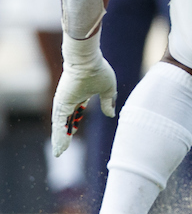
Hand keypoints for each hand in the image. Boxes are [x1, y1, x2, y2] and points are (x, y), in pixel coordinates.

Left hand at [51, 34, 117, 155]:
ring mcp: (63, 103)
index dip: (74, 124)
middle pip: (66, 122)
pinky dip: (59, 136)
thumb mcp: (108, 88)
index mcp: (79, 96)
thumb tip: (111, 114)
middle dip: (64, 135)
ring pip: (61, 125)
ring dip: (59, 139)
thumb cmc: (98, 69)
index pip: (75, 114)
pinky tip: (59, 146)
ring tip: (59, 153)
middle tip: (61, 149)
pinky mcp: (61, 105)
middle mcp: (69, 101)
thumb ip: (108, 102)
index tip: (73, 132)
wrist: (87, 60)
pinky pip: (60, 124)